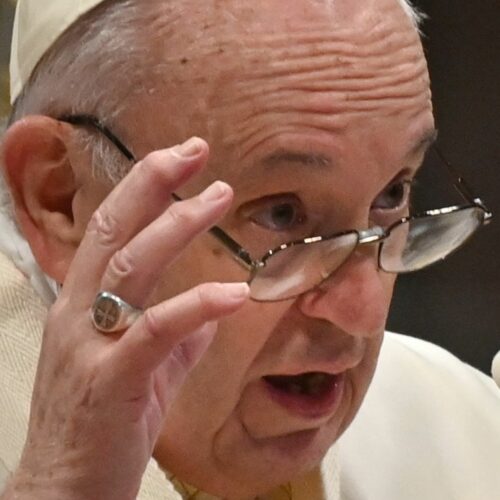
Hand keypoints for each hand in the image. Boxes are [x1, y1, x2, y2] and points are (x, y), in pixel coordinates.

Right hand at [4, 138, 248, 499]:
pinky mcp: (112, 381)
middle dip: (153, 182)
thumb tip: (213, 306)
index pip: (110, 227)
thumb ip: (178, 333)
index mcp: (84, 303)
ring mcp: (91, 345)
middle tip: (196, 150)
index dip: (144, 188)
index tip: (181, 159)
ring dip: (178, 225)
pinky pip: (156, 332)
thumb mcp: (146, 367)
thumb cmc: (107, 421)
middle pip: (113, 229)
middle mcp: (79, 312)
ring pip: (131, 266)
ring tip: (218, 196)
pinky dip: (197, 306)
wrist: (66, 489)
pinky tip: (234, 291)